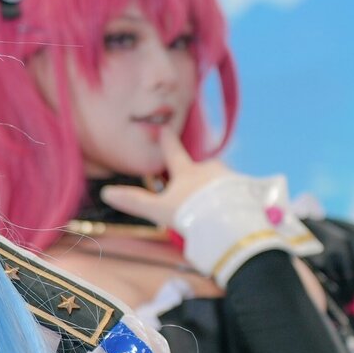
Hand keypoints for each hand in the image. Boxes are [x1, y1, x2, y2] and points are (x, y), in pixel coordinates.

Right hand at [96, 128, 233, 227]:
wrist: (229, 224)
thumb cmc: (191, 214)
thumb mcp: (159, 210)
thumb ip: (135, 201)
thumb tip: (106, 192)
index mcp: (187, 171)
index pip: (173, 152)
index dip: (167, 141)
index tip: (165, 128)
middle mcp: (209, 169)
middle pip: (201, 168)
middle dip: (197, 175)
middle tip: (194, 192)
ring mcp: (230, 178)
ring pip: (219, 180)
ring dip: (215, 189)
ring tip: (213, 208)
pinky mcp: (247, 190)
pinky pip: (236, 191)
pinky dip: (230, 199)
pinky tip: (229, 213)